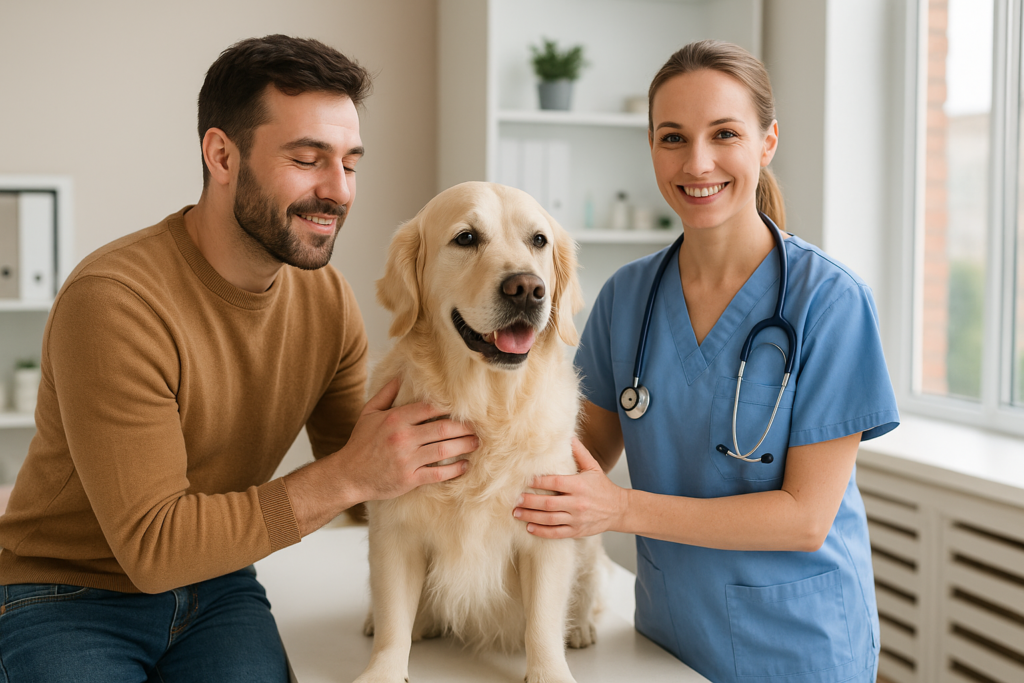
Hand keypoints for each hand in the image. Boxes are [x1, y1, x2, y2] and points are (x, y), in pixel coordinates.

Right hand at [338, 378, 476, 501]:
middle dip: (464, 428)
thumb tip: (401, 374)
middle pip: (443, 429)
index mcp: (395, 419)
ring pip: (444, 450)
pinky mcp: (410, 479)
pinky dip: (455, 470)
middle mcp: (403, 438)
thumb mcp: (369, 413)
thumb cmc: (360, 443)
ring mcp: (407, 460)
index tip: (464, 408)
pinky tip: (465, 465)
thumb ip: (386, 393)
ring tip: (476, 443)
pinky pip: (438, 474)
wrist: (348, 475)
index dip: (450, 407)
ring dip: (465, 446)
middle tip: (477, 427)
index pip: (430, 408)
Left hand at [512, 437, 627, 538]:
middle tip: (515, 499)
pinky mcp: (577, 531)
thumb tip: (568, 435)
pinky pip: (556, 533)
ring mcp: (576, 519)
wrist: (619, 509)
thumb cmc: (603, 487)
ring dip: (531, 517)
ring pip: (549, 519)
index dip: (539, 481)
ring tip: (517, 513)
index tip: (526, 480)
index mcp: (579, 486)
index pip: (555, 482)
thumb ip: (579, 452)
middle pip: (548, 503)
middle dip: (529, 501)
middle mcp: (577, 503)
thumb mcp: (593, 467)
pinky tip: (530, 528)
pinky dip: (542, 531)